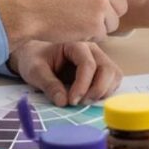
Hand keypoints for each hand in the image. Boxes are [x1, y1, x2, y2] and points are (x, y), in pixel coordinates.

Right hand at [0, 0, 148, 46]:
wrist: (29, 9)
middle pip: (122, 5)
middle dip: (108, 13)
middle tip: (82, 12)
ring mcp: (101, 3)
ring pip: (114, 21)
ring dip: (99, 25)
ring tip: (75, 18)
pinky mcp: (97, 22)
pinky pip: (103, 34)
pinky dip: (90, 35)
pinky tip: (74, 27)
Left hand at [8, 41, 122, 105]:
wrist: (35, 56)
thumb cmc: (34, 60)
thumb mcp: (35, 71)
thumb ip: (49, 85)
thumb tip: (63, 102)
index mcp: (75, 45)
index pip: (88, 64)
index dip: (82, 85)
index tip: (72, 101)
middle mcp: (92, 50)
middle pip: (107, 69)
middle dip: (97, 89)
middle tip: (81, 103)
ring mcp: (99, 59)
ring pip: (114, 75)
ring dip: (103, 92)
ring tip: (85, 102)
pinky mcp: (101, 70)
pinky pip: (112, 81)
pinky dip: (106, 92)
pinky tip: (90, 98)